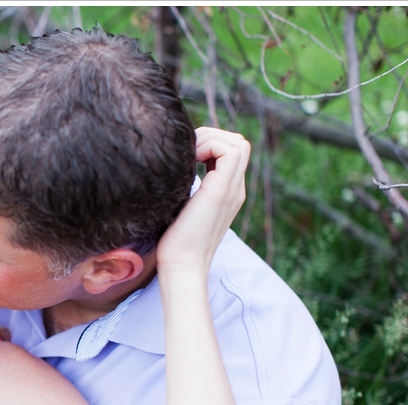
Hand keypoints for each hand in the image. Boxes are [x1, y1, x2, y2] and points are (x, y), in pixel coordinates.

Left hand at [156, 127, 250, 275]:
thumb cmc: (173, 243)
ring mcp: (231, 190)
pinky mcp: (221, 191)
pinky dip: (210, 146)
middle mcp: (234, 189)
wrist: (181, 265)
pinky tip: (189, 161)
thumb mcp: (180, 207)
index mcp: (226, 192)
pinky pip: (231, 151)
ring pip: (239, 143)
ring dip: (211, 139)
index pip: (230, 152)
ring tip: (188, 156)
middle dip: (211, 136)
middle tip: (186, 152)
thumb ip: (184, 189)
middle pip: (238, 143)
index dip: (209, 144)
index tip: (185, 156)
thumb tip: (168, 169)